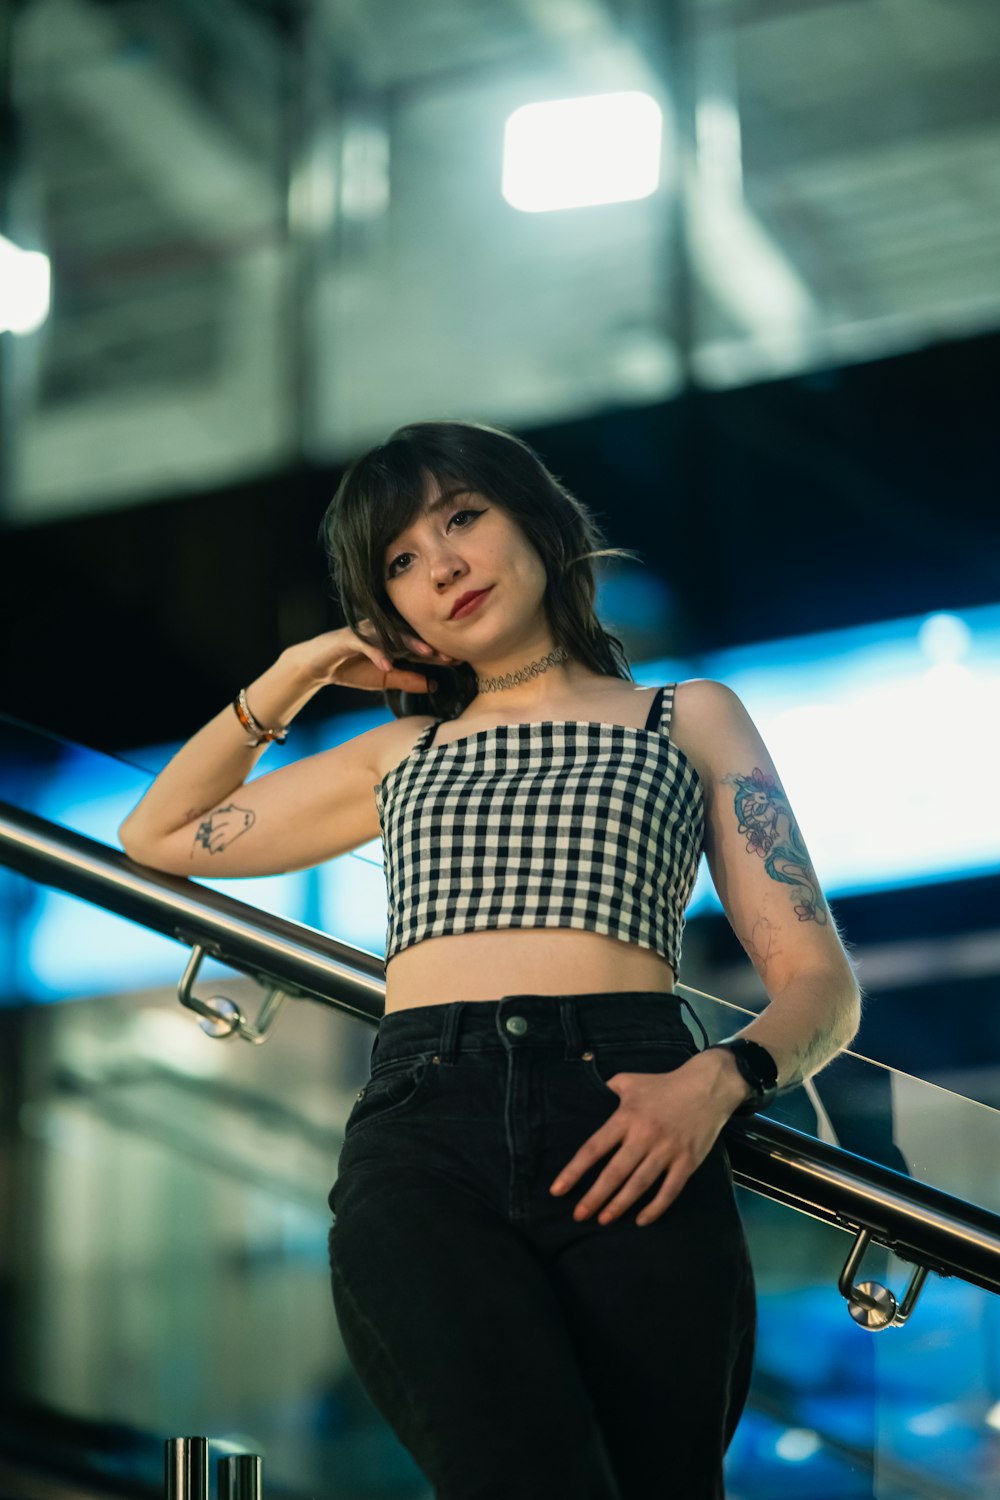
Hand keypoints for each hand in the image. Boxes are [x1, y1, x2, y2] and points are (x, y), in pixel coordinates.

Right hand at [285, 621, 460, 694]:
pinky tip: (387, 664)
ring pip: (391, 634)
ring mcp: (366, 632)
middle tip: (449, 654)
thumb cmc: (352, 669)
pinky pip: (365, 643)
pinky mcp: (348, 637)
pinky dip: (377, 653)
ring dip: (409, 644)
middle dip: (430, 645)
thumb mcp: (384, 679)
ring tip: (427, 654)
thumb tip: (433, 685)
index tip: (458, 660)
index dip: (437, 653)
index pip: (418, 646)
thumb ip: (407, 680)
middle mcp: (382, 632)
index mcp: (392, 641)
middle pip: (410, 636)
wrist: (317, 666)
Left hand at [548, 1052, 738, 1226]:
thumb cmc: (664, 1084)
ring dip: (620, 1205)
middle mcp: (644, 1136)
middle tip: (579, 1215)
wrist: (707, 1087)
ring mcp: (667, 1151)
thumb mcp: (631, 1080)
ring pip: (639, 1185)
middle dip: (594, 1197)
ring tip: (603, 1219)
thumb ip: (609, 1089)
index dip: (574, 1171)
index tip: (557, 1190)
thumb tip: (590, 1093)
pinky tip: (640, 1220)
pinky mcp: (687, 1162)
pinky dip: (655, 1208)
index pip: (594, 1148)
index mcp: (626, 1117)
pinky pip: (669, 1190)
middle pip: (614, 1173)